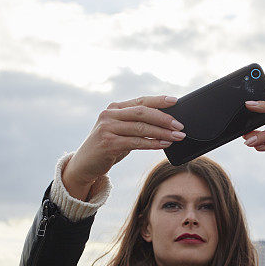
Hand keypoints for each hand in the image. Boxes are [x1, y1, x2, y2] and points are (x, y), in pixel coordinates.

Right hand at [65, 95, 185, 187]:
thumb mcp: (121, 132)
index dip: (159, 100)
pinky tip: (163, 144)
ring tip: (177, 137)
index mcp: (114, 109)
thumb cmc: (107, 148)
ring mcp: (107, 128)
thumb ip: (136, 125)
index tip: (176, 101)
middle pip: (142, 112)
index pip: (140, 101)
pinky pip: (135, 142)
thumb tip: (166, 124)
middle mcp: (109, 115)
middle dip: (164, 118)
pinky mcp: (107, 143)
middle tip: (180, 125)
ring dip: (162, 132)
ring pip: (140, 127)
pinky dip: (151, 143)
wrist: (84, 165)